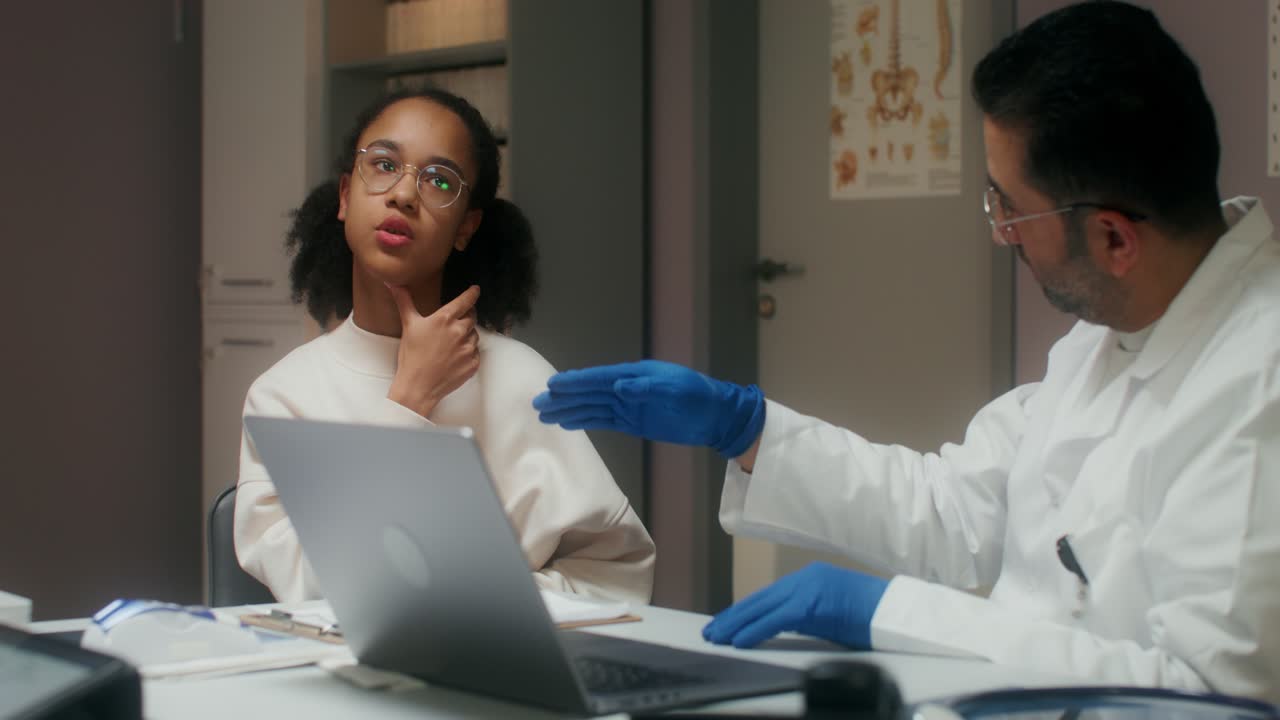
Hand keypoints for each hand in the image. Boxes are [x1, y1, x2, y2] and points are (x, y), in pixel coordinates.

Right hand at [386, 284, 480, 417]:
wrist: (418, 386)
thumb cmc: (412, 355)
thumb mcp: (408, 325)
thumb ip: (404, 301)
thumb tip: (393, 283)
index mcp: (445, 319)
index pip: (466, 301)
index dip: (472, 293)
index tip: (476, 289)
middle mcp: (460, 331)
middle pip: (472, 317)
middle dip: (466, 317)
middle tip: (454, 324)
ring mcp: (468, 348)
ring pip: (474, 335)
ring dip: (467, 336)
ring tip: (449, 345)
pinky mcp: (473, 363)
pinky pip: (476, 353)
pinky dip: (468, 353)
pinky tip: (454, 358)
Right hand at [531, 360, 765, 457]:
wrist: (716, 416)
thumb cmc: (698, 399)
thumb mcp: (677, 390)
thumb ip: (648, 388)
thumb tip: (620, 387)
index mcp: (636, 376)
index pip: (599, 379)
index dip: (576, 382)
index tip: (553, 385)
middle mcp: (627, 388)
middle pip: (589, 393)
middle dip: (564, 398)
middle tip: (538, 403)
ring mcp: (628, 406)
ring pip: (592, 408)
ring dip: (569, 410)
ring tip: (545, 415)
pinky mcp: (633, 422)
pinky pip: (604, 421)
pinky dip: (585, 421)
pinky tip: (569, 423)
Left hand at [702, 562, 888, 648]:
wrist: (900, 613)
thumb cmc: (872, 618)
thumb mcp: (832, 615)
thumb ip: (807, 617)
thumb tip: (783, 629)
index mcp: (810, 579)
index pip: (769, 596)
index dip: (745, 610)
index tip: (726, 623)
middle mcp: (805, 578)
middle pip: (760, 598)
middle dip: (733, 616)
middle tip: (712, 630)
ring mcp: (808, 587)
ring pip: (762, 606)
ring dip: (736, 623)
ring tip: (717, 636)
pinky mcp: (813, 603)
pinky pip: (776, 618)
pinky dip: (755, 629)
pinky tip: (739, 640)